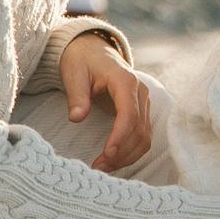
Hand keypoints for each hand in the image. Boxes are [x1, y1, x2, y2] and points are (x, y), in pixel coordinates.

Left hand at [60, 32, 151, 173]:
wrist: (94, 51)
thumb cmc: (83, 62)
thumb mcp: (74, 74)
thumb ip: (77, 96)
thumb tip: (77, 118)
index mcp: (125, 81)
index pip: (130, 113)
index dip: (120, 136)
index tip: (107, 153)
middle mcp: (140, 92)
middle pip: (140, 129)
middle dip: (121, 152)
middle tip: (99, 167)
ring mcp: (144, 102)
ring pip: (145, 136)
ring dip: (127, 156)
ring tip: (104, 167)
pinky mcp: (142, 111)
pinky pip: (143, 136)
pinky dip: (131, 152)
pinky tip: (114, 160)